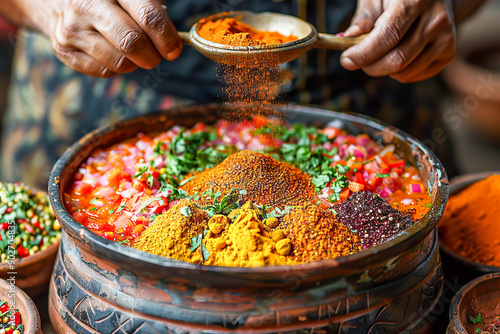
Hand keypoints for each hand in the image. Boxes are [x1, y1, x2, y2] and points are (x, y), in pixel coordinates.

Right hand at [46, 0, 181, 77]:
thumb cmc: (108, 0)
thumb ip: (153, 12)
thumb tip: (173, 43)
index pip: (149, 17)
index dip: (167, 38)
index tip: (173, 49)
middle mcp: (87, 4)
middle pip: (132, 43)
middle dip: (151, 55)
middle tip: (155, 55)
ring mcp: (72, 27)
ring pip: (119, 61)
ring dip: (134, 63)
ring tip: (132, 52)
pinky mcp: (63, 49)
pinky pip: (103, 71)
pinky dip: (115, 68)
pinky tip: (113, 53)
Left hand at [340, 0, 455, 82]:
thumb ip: (364, 18)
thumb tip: (348, 39)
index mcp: (415, 0)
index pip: (388, 35)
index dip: (364, 53)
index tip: (346, 60)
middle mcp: (435, 19)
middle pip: (396, 59)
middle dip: (369, 66)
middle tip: (356, 59)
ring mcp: (445, 38)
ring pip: (403, 72)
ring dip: (382, 69)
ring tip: (379, 52)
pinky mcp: (448, 53)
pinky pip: (413, 76)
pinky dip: (397, 72)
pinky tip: (396, 54)